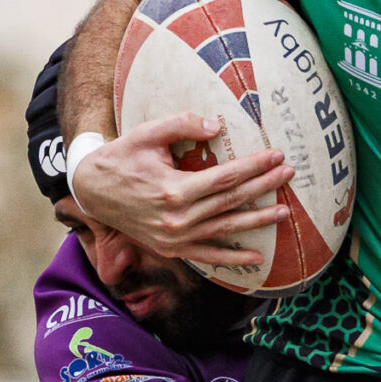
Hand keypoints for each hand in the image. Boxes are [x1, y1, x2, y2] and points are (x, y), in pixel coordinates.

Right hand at [70, 115, 293, 267]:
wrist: (91, 191)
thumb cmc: (121, 158)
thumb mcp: (147, 134)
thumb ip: (182, 124)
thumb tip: (216, 126)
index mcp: (173, 190)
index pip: (225, 177)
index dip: (254, 167)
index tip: (276, 156)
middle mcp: (177, 219)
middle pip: (231, 201)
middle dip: (263, 187)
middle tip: (289, 174)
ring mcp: (175, 238)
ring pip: (225, 228)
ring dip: (257, 220)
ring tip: (284, 211)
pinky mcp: (171, 249)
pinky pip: (208, 255)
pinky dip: (232, 257)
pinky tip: (257, 255)